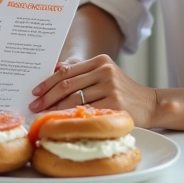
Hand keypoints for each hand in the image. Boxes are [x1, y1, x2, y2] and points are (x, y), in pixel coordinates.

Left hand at [28, 54, 158, 126]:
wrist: (150, 104)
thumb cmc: (122, 91)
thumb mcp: (104, 74)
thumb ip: (82, 70)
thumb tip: (55, 68)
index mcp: (100, 61)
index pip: (66, 71)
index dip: (47, 82)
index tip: (35, 92)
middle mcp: (105, 71)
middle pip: (67, 84)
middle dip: (47, 96)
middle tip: (34, 106)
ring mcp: (110, 86)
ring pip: (74, 99)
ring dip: (55, 108)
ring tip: (43, 116)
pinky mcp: (115, 103)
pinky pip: (85, 111)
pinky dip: (70, 116)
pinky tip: (62, 121)